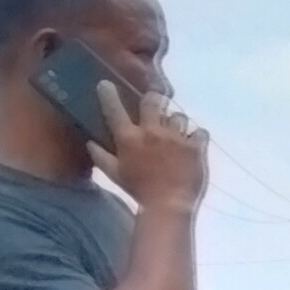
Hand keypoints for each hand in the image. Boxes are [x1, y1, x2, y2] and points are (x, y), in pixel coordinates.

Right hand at [89, 84, 207, 215]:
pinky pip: (199, 131)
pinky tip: (193, 142)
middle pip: (153, 101)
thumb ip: (101, 157)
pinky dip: (197, 136)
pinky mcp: (195, 146)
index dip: (108, 94)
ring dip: (176, 122)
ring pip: (178, 116)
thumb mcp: (115, 174)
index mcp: (129, 138)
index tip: (106, 84)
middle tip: (156, 103)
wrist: (169, 204)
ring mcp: (176, 137)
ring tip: (176, 132)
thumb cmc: (139, 190)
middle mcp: (152, 131)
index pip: (114, 109)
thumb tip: (90, 143)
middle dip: (154, 99)